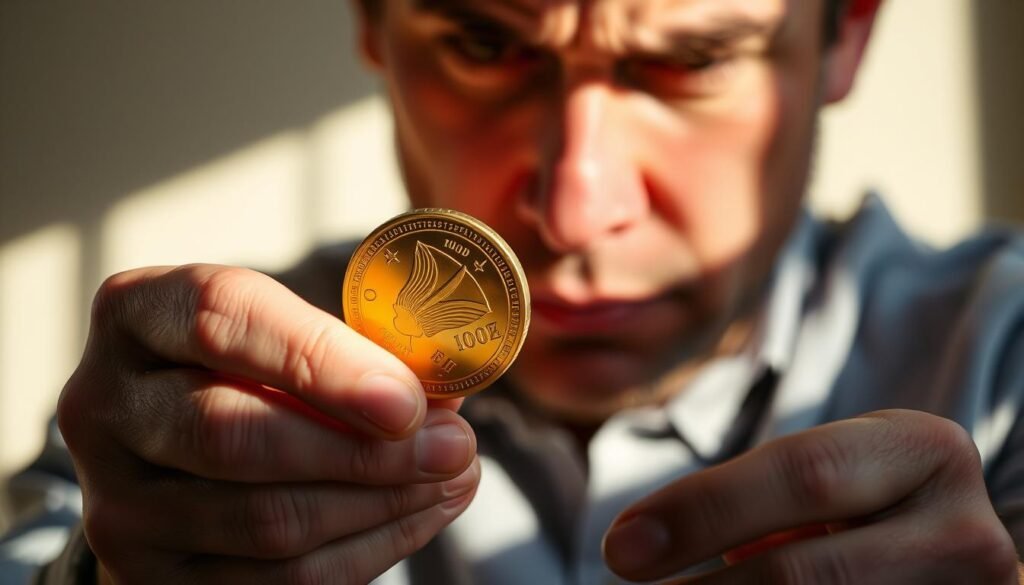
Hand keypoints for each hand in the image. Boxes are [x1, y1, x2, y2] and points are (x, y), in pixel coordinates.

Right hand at [59, 265, 478, 583]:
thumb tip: (443, 399)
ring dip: (381, 503)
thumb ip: (348, 351)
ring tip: (453, 476)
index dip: (322, 359)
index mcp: (136, 314)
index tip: (407, 398)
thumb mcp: (278, 333)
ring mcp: (118, 503)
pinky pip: (276, 582)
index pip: (223, 318)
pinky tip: (419, 515)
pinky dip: (365, 550)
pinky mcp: (149, 576)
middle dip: (365, 448)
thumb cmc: (246, 370)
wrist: (170, 454)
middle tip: (453, 445)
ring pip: (264, 520)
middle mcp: (104, 406)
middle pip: (236, 435)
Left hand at [602, 410, 1019, 583]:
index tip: (621, 545)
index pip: (801, 475)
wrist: (944, 553)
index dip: (703, 510)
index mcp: (922, 449)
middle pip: (807, 569)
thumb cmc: (859, 507)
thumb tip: (635, 544)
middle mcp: (964, 529)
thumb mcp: (830, 478)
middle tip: (631, 581)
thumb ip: (755, 499)